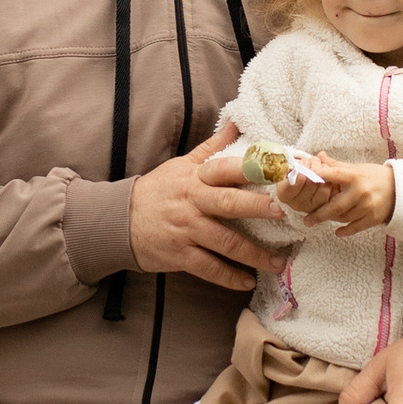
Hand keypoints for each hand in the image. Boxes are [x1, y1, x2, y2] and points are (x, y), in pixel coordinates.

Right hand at [129, 125, 278, 291]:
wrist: (119, 222)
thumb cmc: (159, 190)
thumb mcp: (182, 165)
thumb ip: (213, 148)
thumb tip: (238, 122)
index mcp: (195, 178)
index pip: (225, 168)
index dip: (251, 168)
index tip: (277, 170)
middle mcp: (192, 203)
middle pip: (228, 203)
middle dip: (257, 207)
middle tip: (283, 212)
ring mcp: (186, 230)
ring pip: (225, 242)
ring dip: (254, 254)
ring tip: (278, 262)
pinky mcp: (180, 255)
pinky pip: (209, 268)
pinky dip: (230, 277)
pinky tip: (249, 281)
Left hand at [292, 153, 394, 236]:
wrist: (400, 189)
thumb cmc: (375, 177)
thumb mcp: (357, 168)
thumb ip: (336, 166)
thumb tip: (319, 157)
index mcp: (355, 176)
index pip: (332, 176)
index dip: (316, 177)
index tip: (302, 181)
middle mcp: (360, 192)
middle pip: (335, 206)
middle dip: (319, 214)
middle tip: (306, 220)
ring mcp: (367, 206)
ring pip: (343, 218)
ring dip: (332, 219)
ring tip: (322, 219)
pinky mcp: (373, 218)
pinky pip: (355, 227)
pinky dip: (345, 231)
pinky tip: (338, 232)